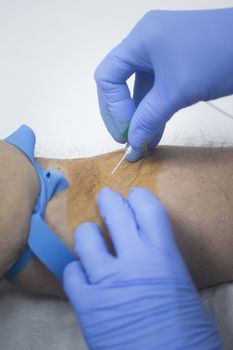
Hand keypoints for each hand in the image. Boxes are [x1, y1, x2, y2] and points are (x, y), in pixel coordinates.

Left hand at [63, 188, 220, 349]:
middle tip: (106, 198)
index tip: (134, 195)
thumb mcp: (182, 289)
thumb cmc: (186, 334)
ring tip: (91, 237)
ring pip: (86, 239)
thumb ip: (162, 262)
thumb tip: (148, 248)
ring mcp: (106, 281)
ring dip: (88, 235)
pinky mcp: (87, 305)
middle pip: (115, 214)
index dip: (140, 197)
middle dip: (109, 201)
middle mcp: (133, 261)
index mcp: (163, 256)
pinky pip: (71, 274)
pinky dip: (76, 271)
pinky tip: (83, 275)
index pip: (148, 209)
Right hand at [95, 9, 232, 160]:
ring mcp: (162, 52)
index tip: (125, 131)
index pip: (108, 76)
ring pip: (140, 89)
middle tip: (127, 138)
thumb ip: (149, 118)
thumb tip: (132, 142)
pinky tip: (154, 132)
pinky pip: (157, 89)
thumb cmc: (218, 57)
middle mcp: (146, 43)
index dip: (113, 107)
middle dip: (122, 113)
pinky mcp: (176, 63)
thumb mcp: (178, 92)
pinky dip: (155, 110)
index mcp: (141, 40)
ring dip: (140, 116)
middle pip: (119, 82)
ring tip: (141, 142)